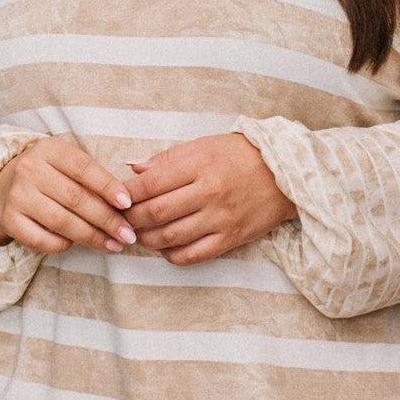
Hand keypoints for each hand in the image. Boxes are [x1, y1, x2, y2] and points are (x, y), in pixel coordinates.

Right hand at [0, 136, 137, 255]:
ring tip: (114, 245)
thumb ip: (94, 178)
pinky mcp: (10, 220)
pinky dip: (64, 245)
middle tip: (127, 234)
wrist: (4, 185)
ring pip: (61, 221)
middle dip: (107, 219)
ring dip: (92, 237)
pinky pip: (42, 239)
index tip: (128, 203)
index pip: (83, 168)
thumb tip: (126, 205)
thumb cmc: (50, 175)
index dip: (108, 186)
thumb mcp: (67, 163)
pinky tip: (78, 244)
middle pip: (75, 198)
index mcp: (49, 150)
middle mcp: (30, 169)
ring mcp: (17, 195)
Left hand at [119, 133, 298, 265]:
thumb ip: (166, 158)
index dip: (126, 194)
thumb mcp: (203, 145)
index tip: (114, 198)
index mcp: (199, 164)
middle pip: (156, 213)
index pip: (150, 183)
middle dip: (130, 219)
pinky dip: (171, 255)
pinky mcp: (231, 238)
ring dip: (146, 239)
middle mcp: (209, 192)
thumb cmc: (239, 154)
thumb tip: (131, 168)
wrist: (284, 172)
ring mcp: (220, 218)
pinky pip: (193, 255)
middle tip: (119, 220)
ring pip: (170, 237)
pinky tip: (163, 248)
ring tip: (137, 234)